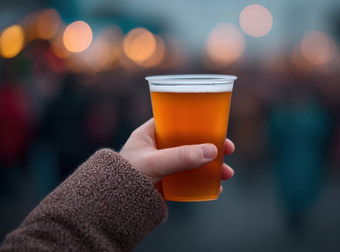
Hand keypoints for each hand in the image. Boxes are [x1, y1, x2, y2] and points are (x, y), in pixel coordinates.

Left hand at [119, 118, 234, 190]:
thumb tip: (212, 151)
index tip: (217, 127)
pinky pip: (188, 178)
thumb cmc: (125, 176)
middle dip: (211, 147)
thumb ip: (181, 157)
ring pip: (192, 160)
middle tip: (228, 150)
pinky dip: (203, 181)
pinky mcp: (166, 181)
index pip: (177, 120)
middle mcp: (158, 147)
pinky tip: (214, 187)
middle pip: (190, 141)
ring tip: (226, 174)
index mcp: (150, 133)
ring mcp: (163, 164)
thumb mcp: (155, 163)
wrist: (112, 206)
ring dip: (211, 166)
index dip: (198, 122)